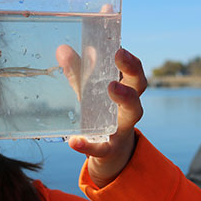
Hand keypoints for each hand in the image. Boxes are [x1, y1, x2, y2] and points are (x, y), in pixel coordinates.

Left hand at [57, 45, 145, 187]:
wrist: (109, 151)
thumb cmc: (101, 113)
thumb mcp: (89, 93)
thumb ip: (77, 73)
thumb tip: (62, 49)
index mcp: (125, 90)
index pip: (133, 73)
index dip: (130, 61)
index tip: (119, 49)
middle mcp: (129, 107)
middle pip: (138, 87)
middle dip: (132, 70)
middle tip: (120, 57)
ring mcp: (122, 128)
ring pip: (132, 112)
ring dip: (125, 98)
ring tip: (112, 87)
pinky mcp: (109, 149)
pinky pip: (102, 148)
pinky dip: (88, 145)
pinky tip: (74, 141)